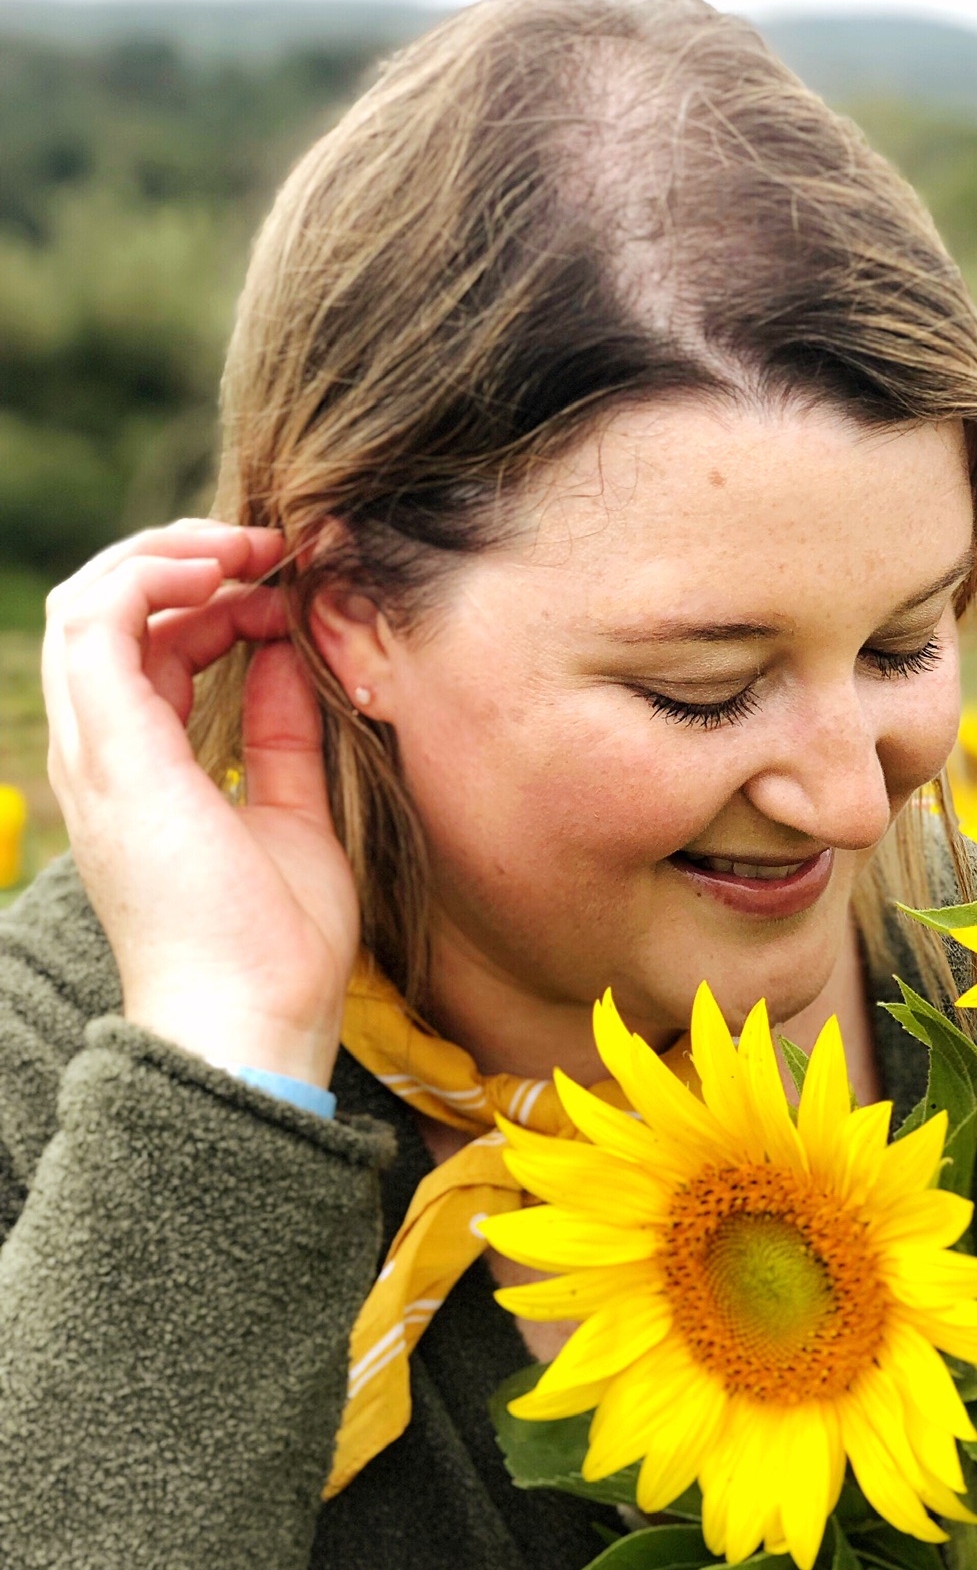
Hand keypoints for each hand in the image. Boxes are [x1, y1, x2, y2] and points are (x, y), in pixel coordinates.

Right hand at [42, 520, 359, 1085]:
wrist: (256, 1021)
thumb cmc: (279, 948)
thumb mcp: (294, 815)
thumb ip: (282, 735)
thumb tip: (286, 656)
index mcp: (141, 777)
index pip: (149, 655)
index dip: (213, 606)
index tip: (288, 599)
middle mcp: (103, 760)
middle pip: (107, 618)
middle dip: (183, 563)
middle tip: (267, 549)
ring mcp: (98, 755)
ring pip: (88, 605)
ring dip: (166, 556)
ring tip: (246, 548)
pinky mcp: (112, 751)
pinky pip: (97, 624)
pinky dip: (151, 577)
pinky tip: (222, 573)